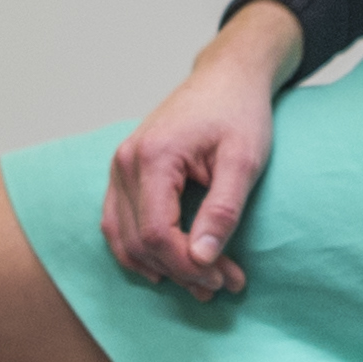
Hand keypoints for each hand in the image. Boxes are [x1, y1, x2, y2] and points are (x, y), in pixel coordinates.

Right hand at [101, 2, 302, 298]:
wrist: (227, 77)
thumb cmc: (240, 113)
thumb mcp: (244, 160)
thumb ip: (223, 210)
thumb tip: (203, 259)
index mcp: (154, 157)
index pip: (156, 233)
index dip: (187, 266)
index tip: (223, 280)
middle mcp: (126, 162)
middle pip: (138, 241)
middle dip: (180, 272)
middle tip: (225, 284)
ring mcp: (120, 166)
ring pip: (122, 237)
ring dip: (159, 268)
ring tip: (202, 283)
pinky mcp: (124, 171)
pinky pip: (118, 222)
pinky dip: (139, 250)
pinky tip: (167, 267)